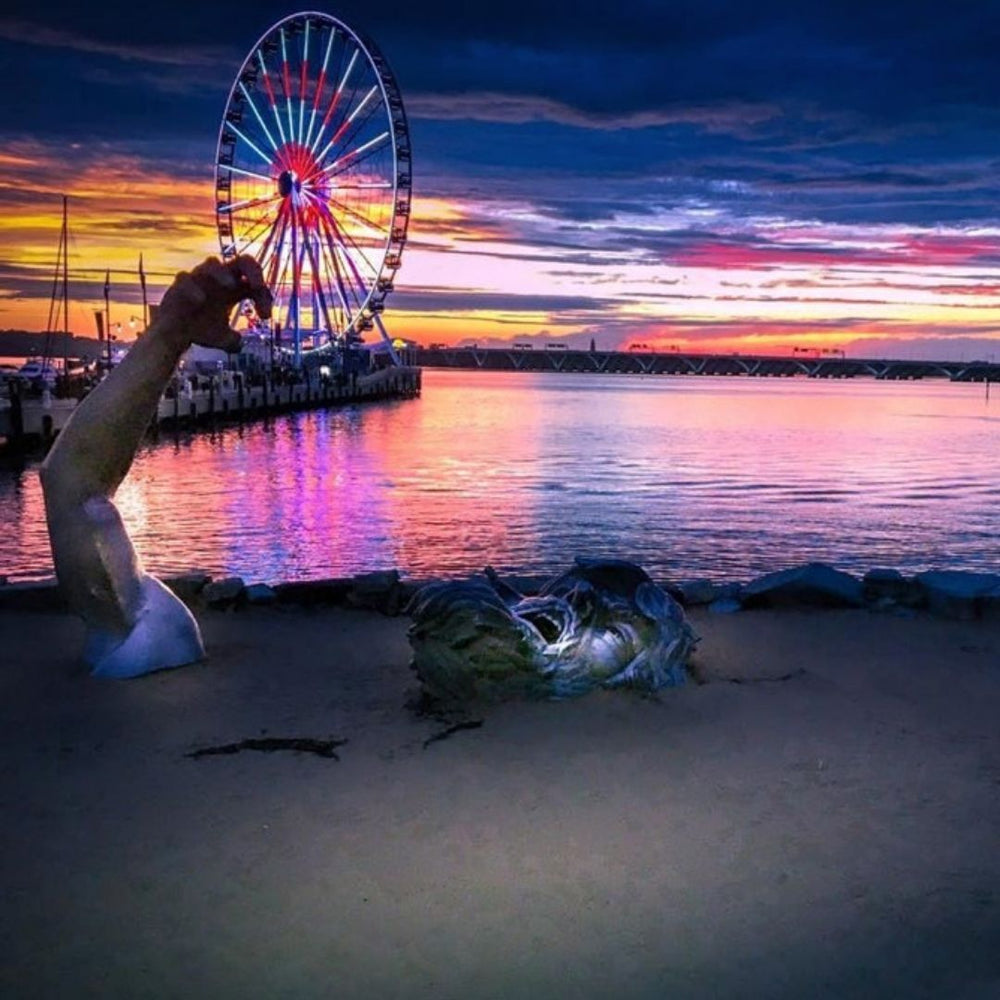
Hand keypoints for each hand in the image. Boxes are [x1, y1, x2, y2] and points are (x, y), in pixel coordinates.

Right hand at [157, 255, 272, 351]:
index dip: (264, 296)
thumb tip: (238, 343)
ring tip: (230, 285)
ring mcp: (199, 279)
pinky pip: (185, 280)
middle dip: (253, 270)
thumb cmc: (202, 330)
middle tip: (258, 285)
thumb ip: (233, 340)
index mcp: (234, 289)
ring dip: (222, 273)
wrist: (174, 335)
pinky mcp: (179, 285)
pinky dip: (193, 288)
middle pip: (242, 261)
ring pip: (212, 263)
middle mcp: (219, 279)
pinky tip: (201, 300)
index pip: (255, 283)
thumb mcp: (222, 338)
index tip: (265, 317)